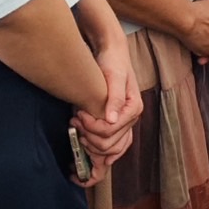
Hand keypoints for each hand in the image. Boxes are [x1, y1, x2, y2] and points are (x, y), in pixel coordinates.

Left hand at [72, 40, 141, 157]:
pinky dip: (103, 154)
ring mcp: (125, 123)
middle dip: (89, 136)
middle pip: (110, 144)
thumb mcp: (114, 76)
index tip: (78, 115)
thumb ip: (115, 98)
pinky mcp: (118, 123)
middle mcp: (131, 118)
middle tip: (74, 122)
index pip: (110, 130)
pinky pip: (115, 146)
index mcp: (133, 108)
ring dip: (92, 147)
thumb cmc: (113, 62)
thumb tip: (112, 119)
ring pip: (111, 149)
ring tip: (78, 131)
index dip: (91, 127)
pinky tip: (92, 155)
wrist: (112, 53)